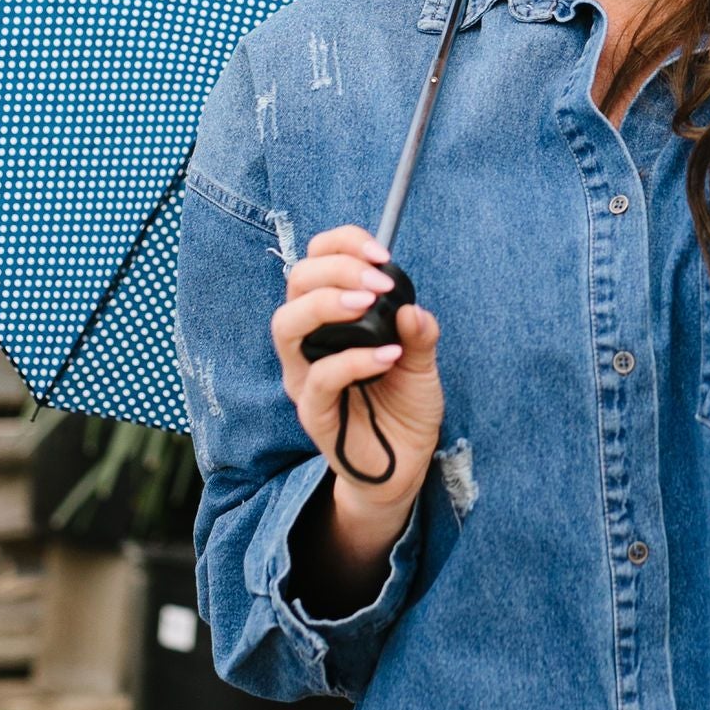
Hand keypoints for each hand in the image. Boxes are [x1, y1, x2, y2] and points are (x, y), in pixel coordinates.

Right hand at [271, 224, 443, 597]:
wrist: (405, 464)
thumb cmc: (405, 405)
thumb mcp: (422, 360)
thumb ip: (419, 331)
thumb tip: (411, 308)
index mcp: (331, 318)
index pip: (315, 262)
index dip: (342, 245)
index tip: (380, 252)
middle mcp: (309, 342)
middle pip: (295, 283)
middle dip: (337, 269)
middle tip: (379, 281)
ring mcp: (306, 377)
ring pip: (286, 325)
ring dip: (327, 304)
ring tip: (369, 304)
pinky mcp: (313, 411)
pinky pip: (320, 377)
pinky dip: (353, 360)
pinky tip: (387, 356)